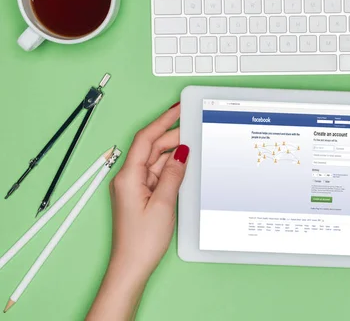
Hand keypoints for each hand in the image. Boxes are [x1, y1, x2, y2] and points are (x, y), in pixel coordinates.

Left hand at [87, 103, 187, 320]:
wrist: (132, 266)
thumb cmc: (141, 241)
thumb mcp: (163, 204)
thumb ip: (173, 175)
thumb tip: (181, 153)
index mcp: (128, 177)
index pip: (145, 139)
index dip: (162, 121)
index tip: (177, 110)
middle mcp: (128, 179)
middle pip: (151, 148)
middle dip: (171, 135)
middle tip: (192, 125)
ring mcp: (135, 187)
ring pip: (155, 160)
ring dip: (173, 152)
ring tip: (193, 142)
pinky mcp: (141, 195)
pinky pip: (157, 174)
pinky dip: (171, 167)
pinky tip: (184, 164)